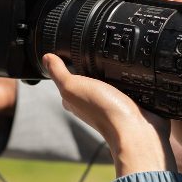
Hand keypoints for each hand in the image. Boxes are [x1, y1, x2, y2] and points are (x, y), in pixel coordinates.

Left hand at [42, 53, 174, 177]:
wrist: (134, 129)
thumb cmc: (102, 110)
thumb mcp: (73, 86)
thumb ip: (59, 73)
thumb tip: (46, 57)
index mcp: (73, 100)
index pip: (65, 80)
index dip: (66, 65)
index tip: (70, 52)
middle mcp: (89, 103)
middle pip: (86, 81)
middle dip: (89, 69)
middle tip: (93, 55)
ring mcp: (109, 104)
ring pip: (105, 84)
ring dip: (108, 74)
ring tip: (110, 61)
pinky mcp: (126, 103)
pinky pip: (122, 88)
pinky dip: (123, 81)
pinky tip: (126, 74)